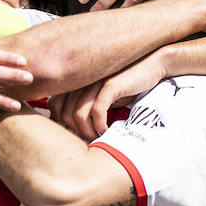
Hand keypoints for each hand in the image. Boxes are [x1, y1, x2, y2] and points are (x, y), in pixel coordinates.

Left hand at [48, 53, 164, 140]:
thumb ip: (84, 106)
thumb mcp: (100, 96)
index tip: (76, 134)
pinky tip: (106, 130)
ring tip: (97, 137)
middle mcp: (80, 80)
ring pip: (77, 115)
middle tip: (88, 139)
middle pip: (64, 113)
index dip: (62, 124)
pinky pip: (97, 111)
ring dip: (87, 132)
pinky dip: (100, 126)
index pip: (54, 106)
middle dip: (75, 132)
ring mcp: (94, 81)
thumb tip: (71, 129)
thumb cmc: (125, 84)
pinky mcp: (109, 85)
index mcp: (75, 81)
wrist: (151, 65)